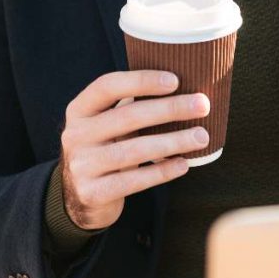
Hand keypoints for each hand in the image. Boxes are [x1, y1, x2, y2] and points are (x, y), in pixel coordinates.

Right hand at [60, 70, 209, 230]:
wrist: (80, 197)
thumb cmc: (107, 149)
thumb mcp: (108, 124)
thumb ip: (131, 106)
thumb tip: (184, 88)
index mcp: (79, 110)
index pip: (107, 86)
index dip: (141, 80)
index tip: (175, 80)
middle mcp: (75, 135)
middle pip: (127, 117)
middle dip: (169, 109)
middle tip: (202, 105)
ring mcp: (82, 165)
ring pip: (134, 150)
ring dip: (173, 141)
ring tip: (201, 137)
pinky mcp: (93, 193)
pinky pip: (134, 181)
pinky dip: (161, 171)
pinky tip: (183, 164)